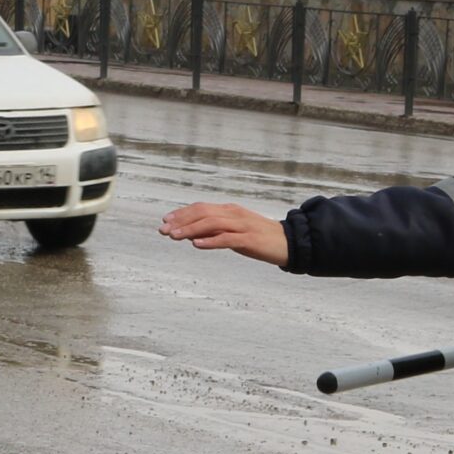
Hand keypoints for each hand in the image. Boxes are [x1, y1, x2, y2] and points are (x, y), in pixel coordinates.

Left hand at [160, 202, 287, 266]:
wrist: (290, 243)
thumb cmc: (260, 238)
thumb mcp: (235, 232)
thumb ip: (215, 231)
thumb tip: (192, 235)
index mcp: (230, 210)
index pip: (201, 208)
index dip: (182, 214)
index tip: (165, 221)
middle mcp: (234, 214)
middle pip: (203, 213)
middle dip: (181, 221)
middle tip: (163, 230)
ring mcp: (242, 226)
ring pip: (211, 223)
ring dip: (190, 230)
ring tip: (174, 236)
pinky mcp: (249, 239)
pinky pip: (227, 239)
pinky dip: (210, 241)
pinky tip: (197, 245)